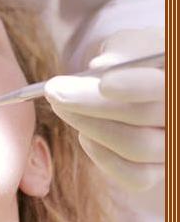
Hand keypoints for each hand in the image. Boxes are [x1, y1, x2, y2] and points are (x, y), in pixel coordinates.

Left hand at [45, 27, 163, 190]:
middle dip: (90, 104)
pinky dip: (103, 157)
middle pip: (143, 117)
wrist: (146, 82)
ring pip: (135, 147)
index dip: (134, 86)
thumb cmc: (139, 59)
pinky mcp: (161, 171)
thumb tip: (101, 64)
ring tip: (61, 105)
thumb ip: (123, 50)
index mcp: (176, 78)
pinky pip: (135, 176)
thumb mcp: (133, 44)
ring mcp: (174, 148)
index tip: (102, 83)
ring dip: (88, 125)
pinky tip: (84, 135)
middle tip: (53, 90)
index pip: (162, 87)